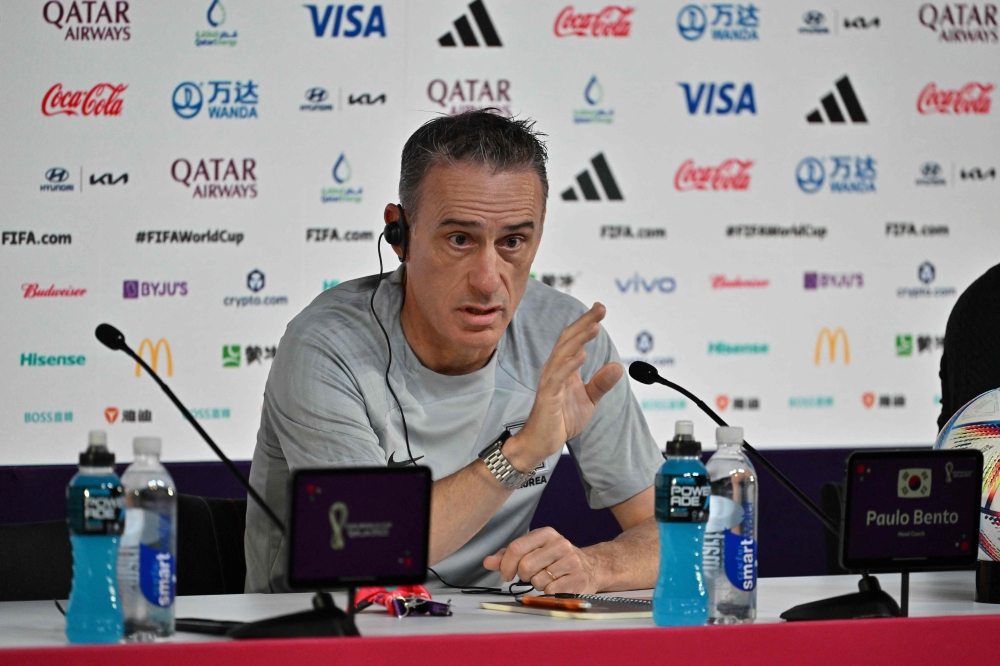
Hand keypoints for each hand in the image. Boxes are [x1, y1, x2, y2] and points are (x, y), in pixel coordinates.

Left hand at [483, 527, 600, 593]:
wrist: (590, 567)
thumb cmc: (555, 559)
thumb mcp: (533, 550)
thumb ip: (508, 555)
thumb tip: (487, 562)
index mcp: (545, 534)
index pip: (516, 548)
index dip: (506, 565)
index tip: (506, 574)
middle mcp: (560, 544)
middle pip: (525, 566)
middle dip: (523, 576)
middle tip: (530, 576)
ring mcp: (571, 561)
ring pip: (537, 580)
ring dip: (537, 584)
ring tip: (547, 578)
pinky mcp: (578, 578)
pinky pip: (550, 591)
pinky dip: (548, 593)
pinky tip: (556, 585)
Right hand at [505, 303, 621, 470]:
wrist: (542, 442)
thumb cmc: (561, 419)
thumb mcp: (589, 400)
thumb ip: (601, 383)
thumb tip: (618, 366)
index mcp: (564, 368)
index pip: (574, 339)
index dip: (586, 322)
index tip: (600, 308)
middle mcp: (555, 369)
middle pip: (568, 339)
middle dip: (585, 322)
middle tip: (601, 309)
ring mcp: (550, 381)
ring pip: (563, 354)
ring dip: (578, 339)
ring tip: (594, 327)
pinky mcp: (547, 396)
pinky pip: (558, 377)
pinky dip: (569, 365)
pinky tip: (581, 355)